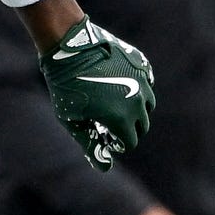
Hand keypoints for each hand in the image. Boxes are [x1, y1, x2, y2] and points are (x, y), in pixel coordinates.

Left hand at [40, 19, 154, 169]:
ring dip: (135, 110)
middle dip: (128, 129)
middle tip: (109, 122)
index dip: (116, 143)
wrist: (71, 46)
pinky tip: (118, 84)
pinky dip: (137, 89)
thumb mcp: (73, 120)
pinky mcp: (142, 65)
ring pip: (147, 105)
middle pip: (141, 126)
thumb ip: (91, 144)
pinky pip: (147, 84)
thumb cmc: (67, 86)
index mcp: (121, 119)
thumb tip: (106, 167)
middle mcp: (137, 102)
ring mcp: (142, 81)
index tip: (104, 135)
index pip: (130, 142)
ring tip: (115, 104)